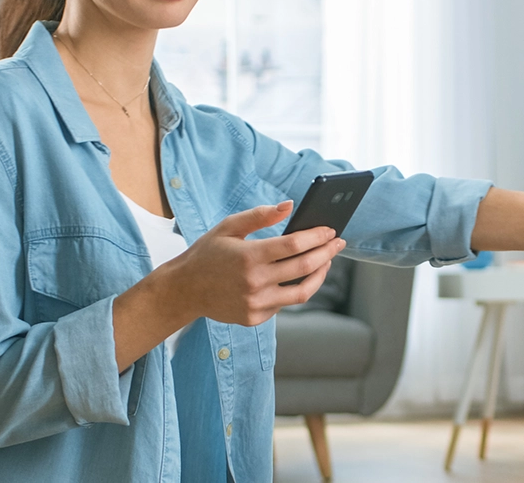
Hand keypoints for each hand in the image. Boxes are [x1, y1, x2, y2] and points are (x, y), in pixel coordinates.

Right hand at [157, 201, 344, 326]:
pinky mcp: (255, 317)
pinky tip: (299, 276)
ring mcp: (256, 303)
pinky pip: (285, 303)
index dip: (317, 236)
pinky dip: (295, 288)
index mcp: (249, 256)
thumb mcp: (228, 227)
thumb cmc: (207, 253)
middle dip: (326, 253)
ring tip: (326, 262)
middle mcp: (254, 282)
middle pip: (304, 267)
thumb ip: (260, 215)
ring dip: (319, 275)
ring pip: (302, 292)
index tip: (330, 230)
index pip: (294, 244)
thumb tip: (290, 205)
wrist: (185, 290)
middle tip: (338, 243)